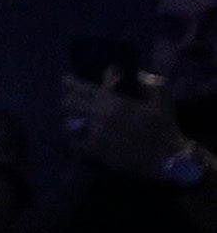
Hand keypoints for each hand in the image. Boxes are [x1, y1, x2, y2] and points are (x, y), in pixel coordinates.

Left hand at [63, 75, 187, 181]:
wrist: (168, 158)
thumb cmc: (165, 127)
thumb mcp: (163, 101)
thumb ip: (151, 84)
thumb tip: (140, 73)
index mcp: (114, 103)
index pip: (85, 89)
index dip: (72, 83)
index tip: (64, 79)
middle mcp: (101, 117)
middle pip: (71, 105)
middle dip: (68, 101)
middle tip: (67, 99)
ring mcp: (96, 136)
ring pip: (71, 124)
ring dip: (70, 120)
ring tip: (70, 118)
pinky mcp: (97, 152)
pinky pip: (77, 143)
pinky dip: (74, 139)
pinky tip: (74, 138)